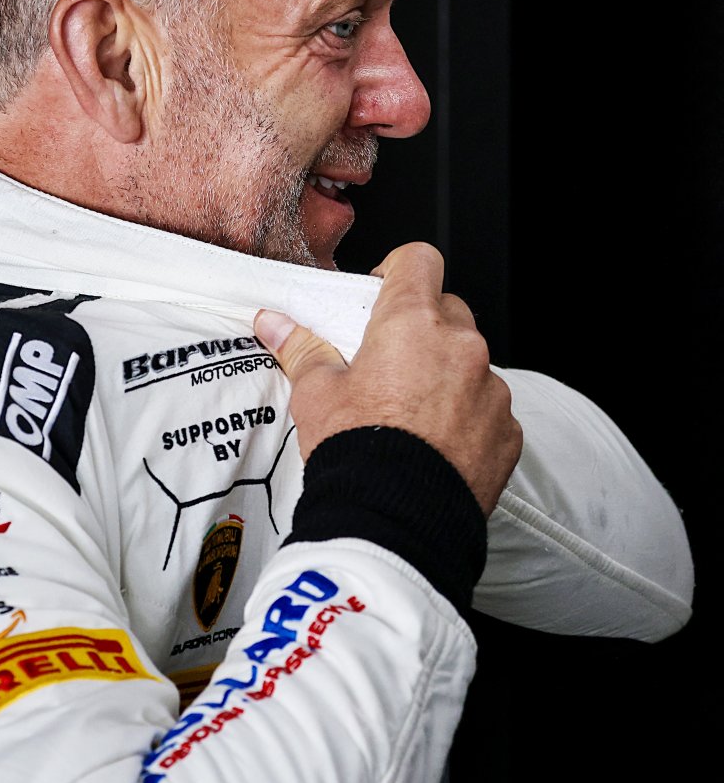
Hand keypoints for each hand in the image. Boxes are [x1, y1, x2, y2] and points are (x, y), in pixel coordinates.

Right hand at [254, 241, 521, 515]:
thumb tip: (274, 323)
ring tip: (412, 414)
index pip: (418, 259)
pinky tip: (437, 445)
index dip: (398, 272)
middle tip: (389, 364)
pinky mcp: (508, 430)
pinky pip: (489, 408)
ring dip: (448, 375)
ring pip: (471, 362)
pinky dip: (469, 418)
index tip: (381, 296)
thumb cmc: (355, 452)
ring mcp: (491, 388)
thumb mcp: (316, 395)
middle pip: (447, 311)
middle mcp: (462, 346)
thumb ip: (302, 350)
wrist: (395, 523)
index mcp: (412, 322)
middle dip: (422, 329)